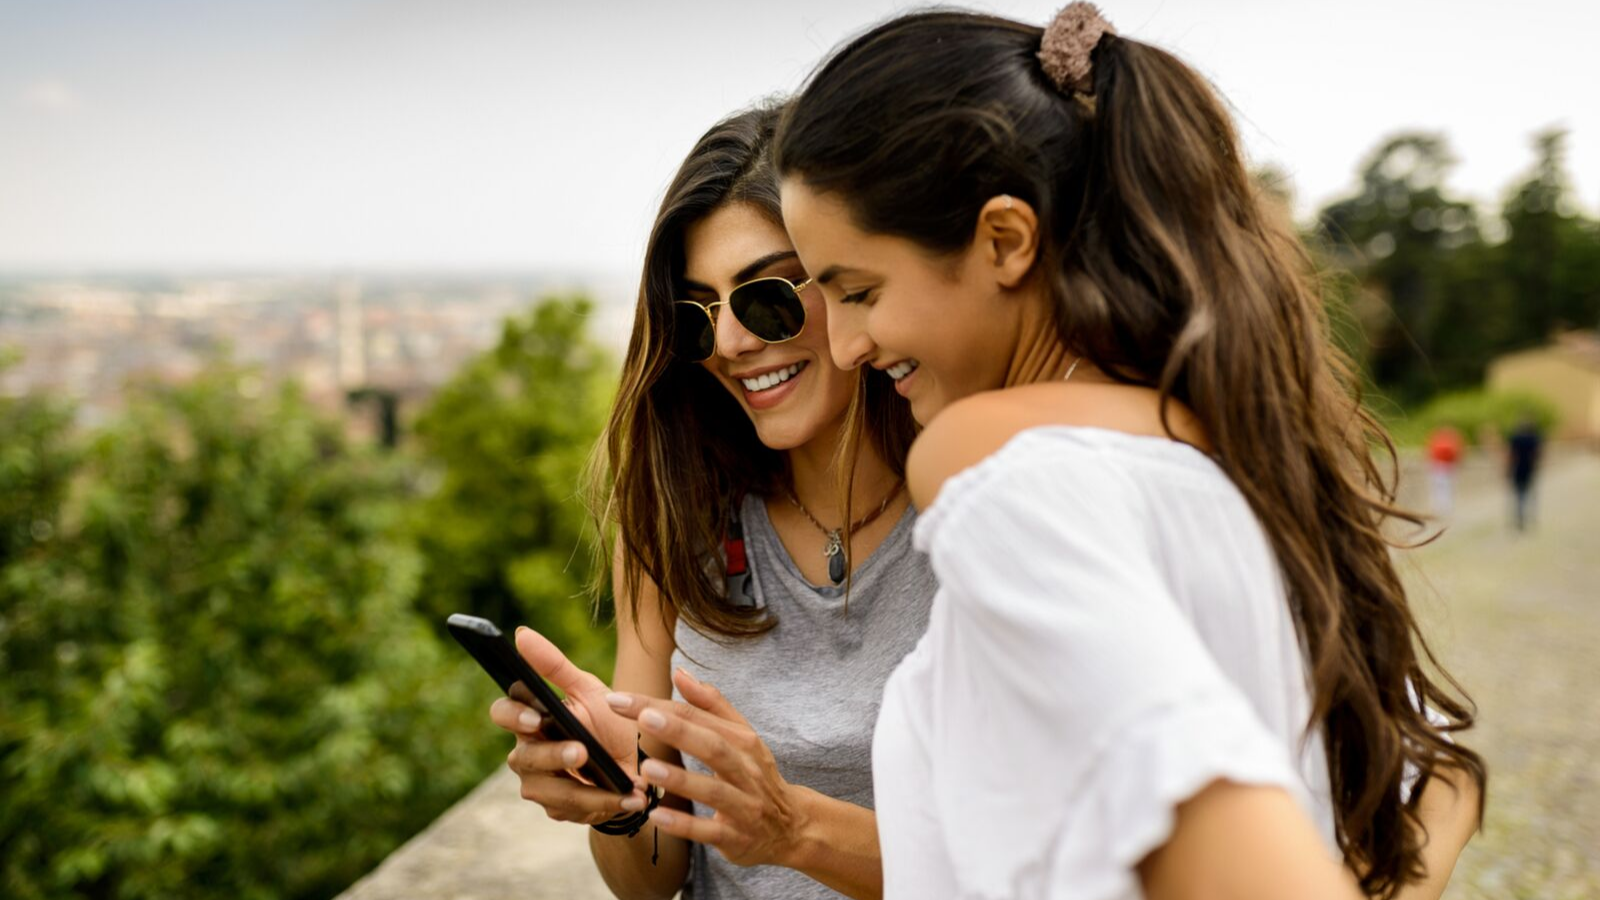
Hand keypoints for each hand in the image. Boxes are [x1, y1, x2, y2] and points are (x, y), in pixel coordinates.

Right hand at [488, 626, 649, 825]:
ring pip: (546, 791)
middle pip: (523, 758)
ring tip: (621, 785)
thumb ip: (554, 665)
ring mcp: (540, 783)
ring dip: (585, 789)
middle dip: (554, 755)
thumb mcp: (588, 690)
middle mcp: (527, 752)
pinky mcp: (558, 809)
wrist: (635, 763)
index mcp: (530, 719)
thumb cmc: (606, 721)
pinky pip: (571, 810)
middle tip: (582, 752)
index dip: (513, 715)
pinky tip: (628, 797)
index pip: (503, 713)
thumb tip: (521, 633)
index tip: (535, 715)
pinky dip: (603, 803)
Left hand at [605, 668, 807, 867]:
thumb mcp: (742, 737)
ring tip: (647, 768)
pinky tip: (656, 816)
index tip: (621, 699)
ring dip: (680, 779)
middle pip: (712, 746)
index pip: (698, 718)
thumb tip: (680, 673)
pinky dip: (683, 825)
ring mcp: (743, 805)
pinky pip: (708, 831)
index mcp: (743, 741)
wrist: (791, 826)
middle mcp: (745, 770)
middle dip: (678, 731)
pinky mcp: (735, 838)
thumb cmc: (755, 774)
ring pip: (712, 790)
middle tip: (642, 717)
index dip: (660, 706)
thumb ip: (711, 704)